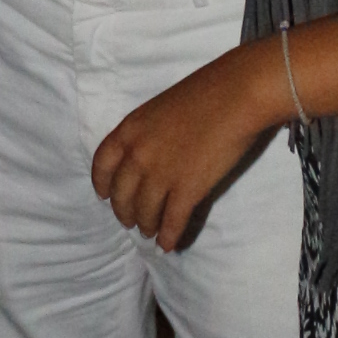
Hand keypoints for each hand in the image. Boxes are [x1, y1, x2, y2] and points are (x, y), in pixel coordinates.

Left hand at [92, 46, 278, 252]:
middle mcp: (138, 155)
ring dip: (147, 226)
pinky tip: (169, 245)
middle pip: (122, 195)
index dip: (102, 184)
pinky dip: (169, 236)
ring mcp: (161, 175)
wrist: (236, 95)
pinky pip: (172, 221)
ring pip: (145, 212)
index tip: (104, 195)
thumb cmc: (204, 92)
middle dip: (125, 212)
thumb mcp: (160, 109)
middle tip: (131, 221)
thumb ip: (148, 133)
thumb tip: (150, 154)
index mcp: (129, 130)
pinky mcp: (187, 190)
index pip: (102, 165)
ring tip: (151, 232)